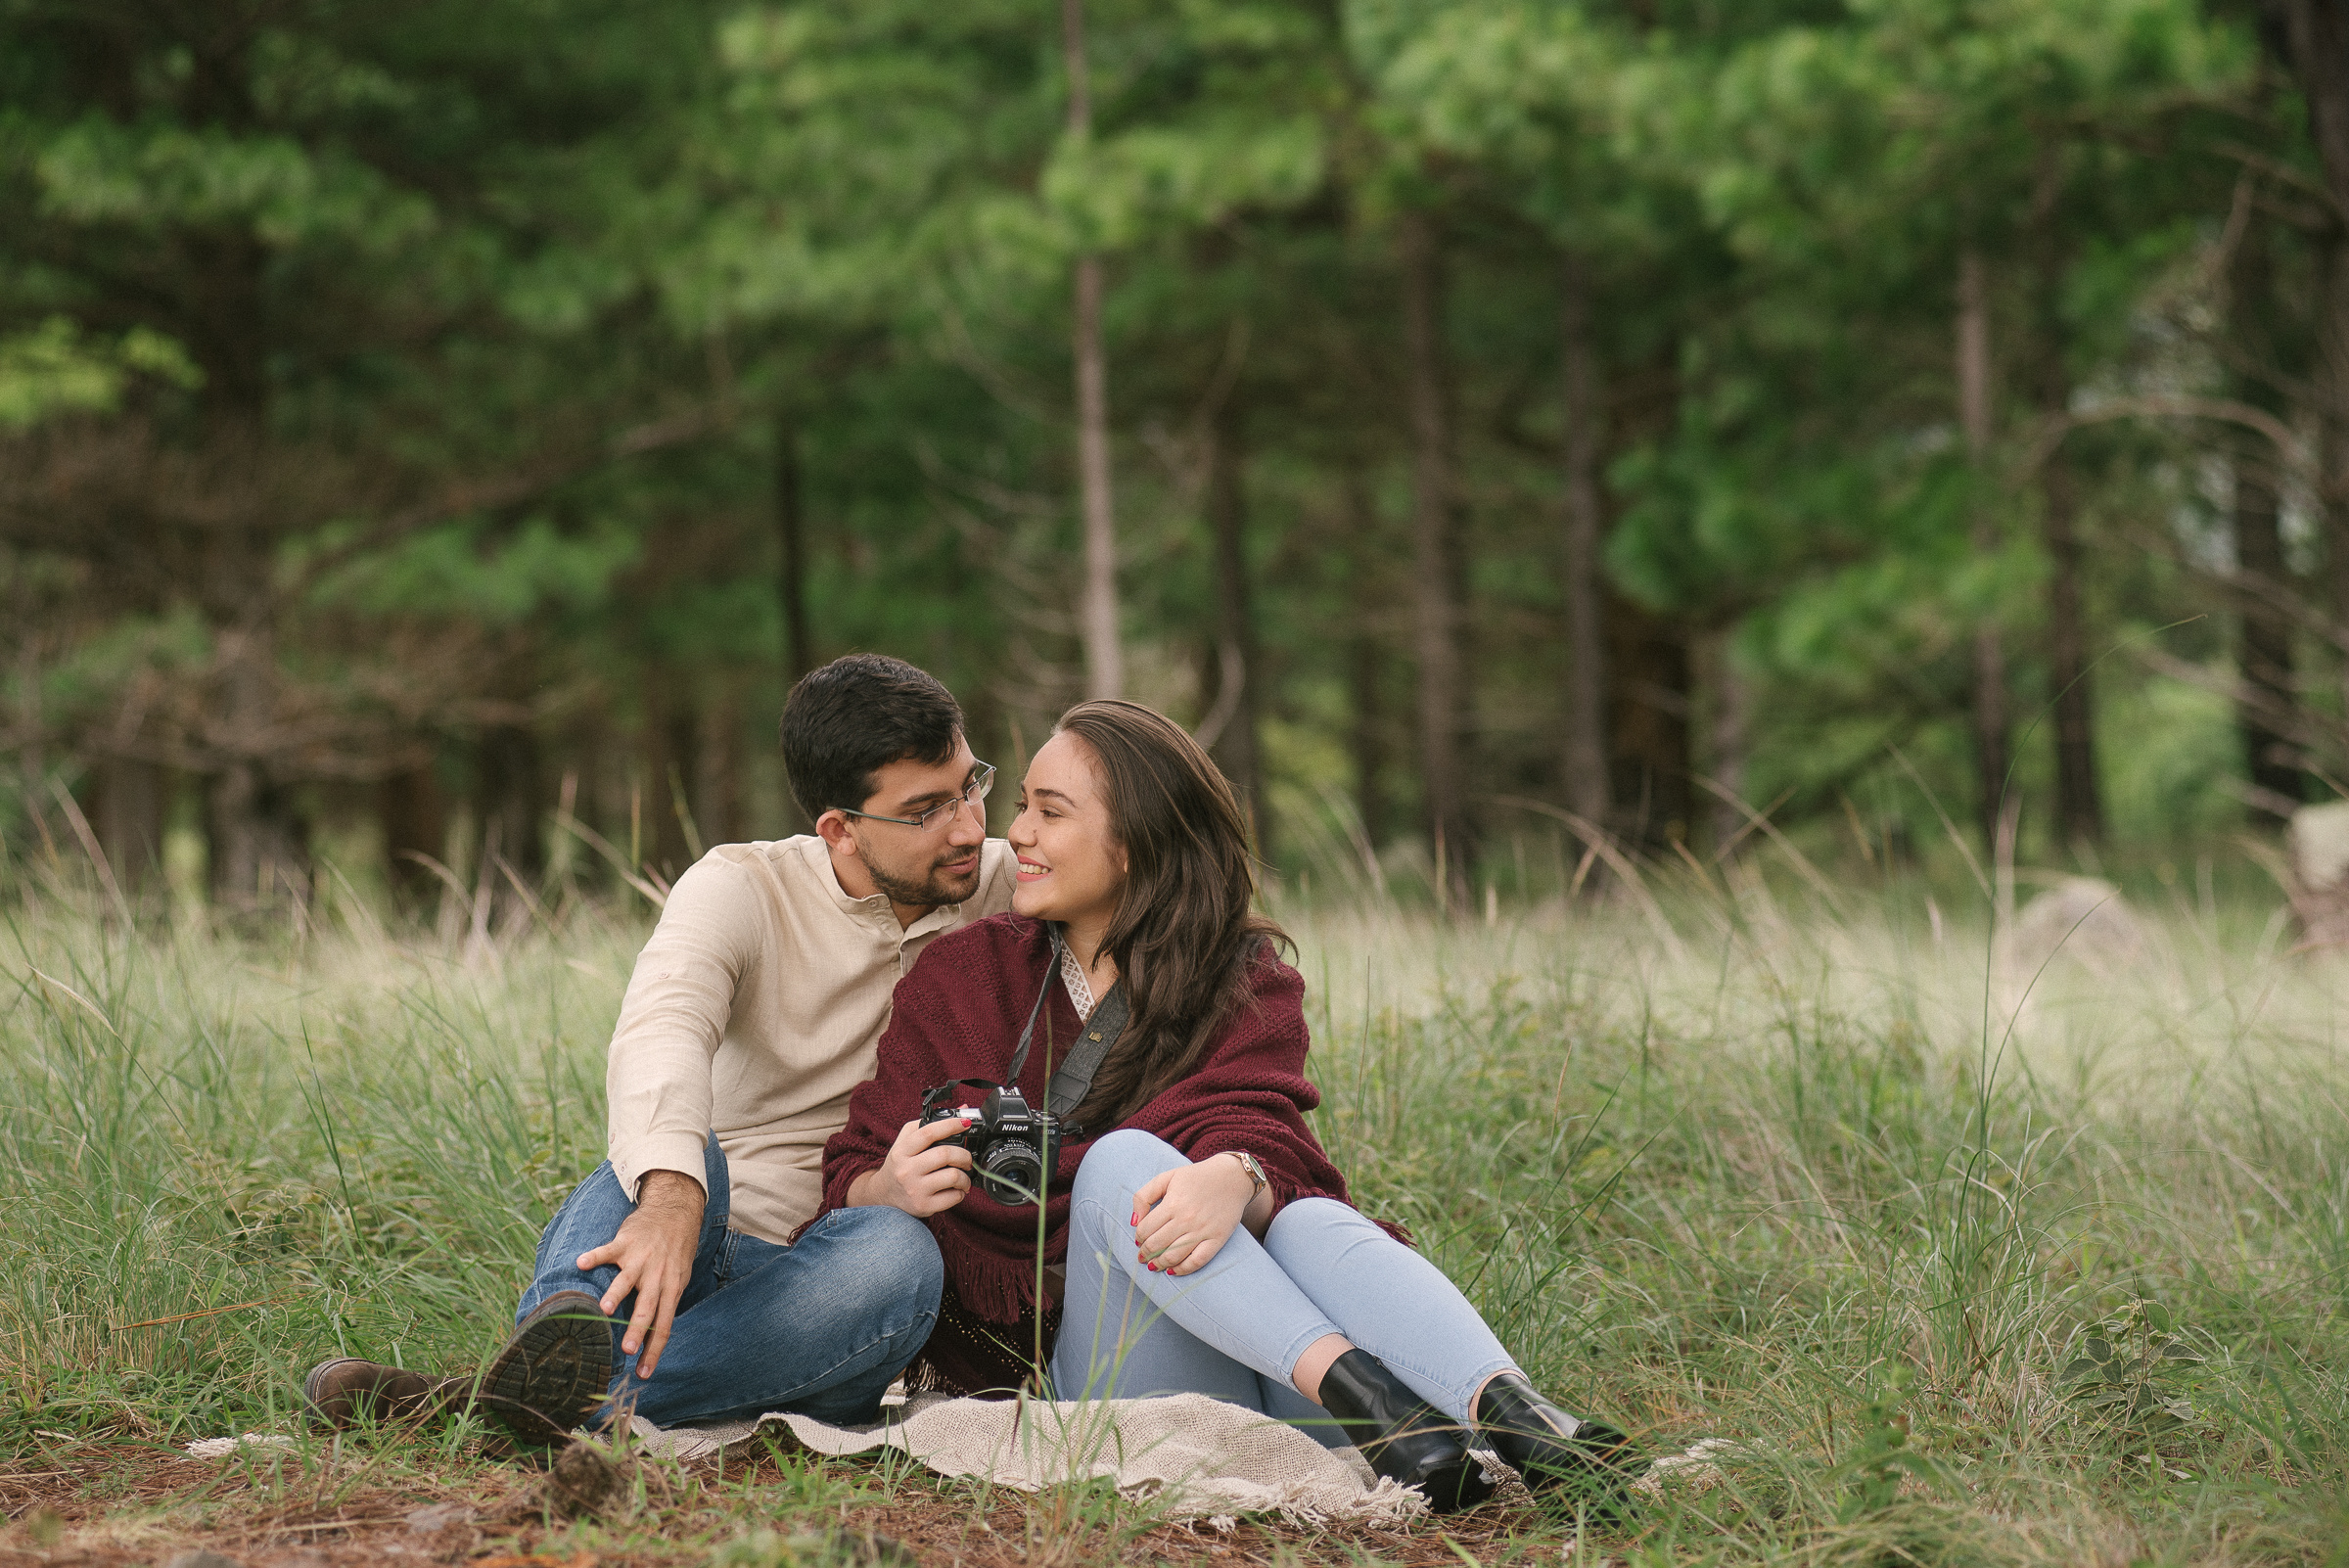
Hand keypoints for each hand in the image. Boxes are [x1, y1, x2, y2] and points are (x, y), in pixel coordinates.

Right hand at [576, 1168, 702, 1379]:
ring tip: (604, 1311)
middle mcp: (657, 1275)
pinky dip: (594, 1256)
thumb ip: (664, 1302)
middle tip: (627, 1350)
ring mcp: (641, 1258)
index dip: (655, 1350)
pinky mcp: (626, 1242)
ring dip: (616, 1295)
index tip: (643, 1373)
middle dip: (638, 1330)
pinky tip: (581, 1263)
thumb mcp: (679, 1278)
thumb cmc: (676, 1251)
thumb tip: (653, 1335)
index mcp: (671, 1288)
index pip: (664, 1325)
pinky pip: (607, 1250)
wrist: (675, 1211)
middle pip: (647, 1307)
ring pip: (628, 1280)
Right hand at [847, 1117, 974, 1216]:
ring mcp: (915, 1190)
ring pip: (953, 1176)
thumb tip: (960, 1109)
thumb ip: (927, 1125)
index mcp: (902, 1151)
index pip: (928, 1133)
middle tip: (967, 1159)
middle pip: (945, 1154)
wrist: (884, 1195)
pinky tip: (956, 1190)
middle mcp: (906, 1170)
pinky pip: (953, 1197)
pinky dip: (961, 1193)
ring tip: (963, 1176)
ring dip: (966, 1176)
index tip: (965, 1123)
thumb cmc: (900, 1165)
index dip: (950, 1125)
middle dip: (964, 1155)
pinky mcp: (924, 1206)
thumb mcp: (905, 1142)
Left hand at [1130, 1153, 1256, 1276]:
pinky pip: (1197, 1261)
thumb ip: (1144, 1196)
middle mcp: (1186, 1219)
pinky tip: (1173, 1271)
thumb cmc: (1196, 1177)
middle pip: (1156, 1245)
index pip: (1145, 1230)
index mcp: (1172, 1203)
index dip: (1138, 1238)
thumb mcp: (1166, 1177)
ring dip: (1159, 1264)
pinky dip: (1183, 1270)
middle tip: (1142, 1256)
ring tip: (1153, 1265)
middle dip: (1145, 1254)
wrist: (1232, 1177)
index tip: (1139, 1240)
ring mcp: (1202, 1231)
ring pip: (1174, 1256)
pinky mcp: (1217, 1239)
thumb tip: (1133, 1222)